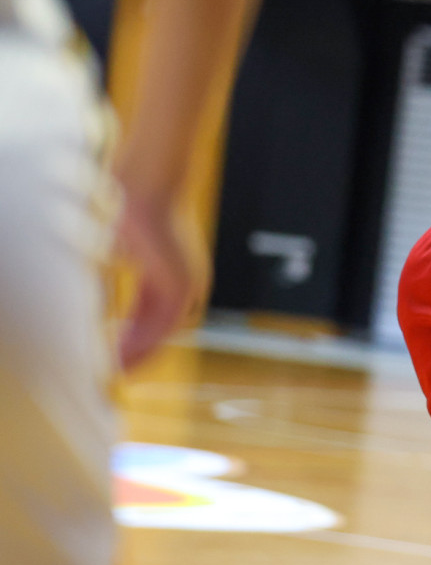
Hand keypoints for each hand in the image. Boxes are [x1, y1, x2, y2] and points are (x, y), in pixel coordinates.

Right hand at [115, 197, 206, 371]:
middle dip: (140, 353)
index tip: (118, 356)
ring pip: (164, 332)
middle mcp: (188, 285)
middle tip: (118, 373)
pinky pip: (162, 323)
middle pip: (163, 330)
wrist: (146, 191)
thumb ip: (125, 268)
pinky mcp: (178, 285)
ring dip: (140, 352)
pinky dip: (143, 340)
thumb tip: (107, 278)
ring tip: (117, 370)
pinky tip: (122, 352)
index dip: (137, 338)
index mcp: (176, 278)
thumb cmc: (134, 214)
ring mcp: (186, 286)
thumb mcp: (130, 249)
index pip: (157, 317)